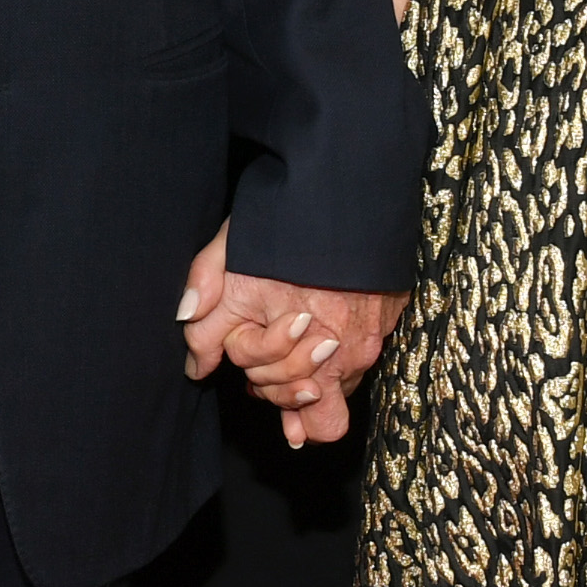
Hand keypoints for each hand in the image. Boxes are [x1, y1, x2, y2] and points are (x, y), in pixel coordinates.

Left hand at [177, 225, 405, 448]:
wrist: (347, 183)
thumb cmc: (280, 219)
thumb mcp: (227, 258)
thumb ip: (207, 320)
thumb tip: (197, 368)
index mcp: (287, 336)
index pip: (263, 383)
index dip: (247, 365)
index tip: (245, 341)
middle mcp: (333, 349)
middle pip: (303, 404)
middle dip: (280, 384)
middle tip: (268, 351)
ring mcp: (365, 341)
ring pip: (337, 392)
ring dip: (314, 379)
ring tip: (297, 339)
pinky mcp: (388, 325)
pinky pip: (361, 366)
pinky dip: (340, 359)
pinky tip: (325, 329)